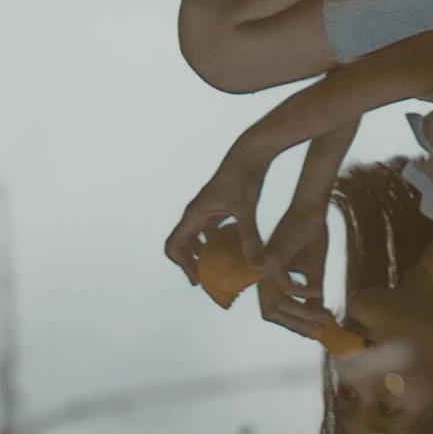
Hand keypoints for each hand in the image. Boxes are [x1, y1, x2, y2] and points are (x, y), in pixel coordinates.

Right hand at [164, 130, 271, 283]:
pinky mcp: (221, 206)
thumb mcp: (246, 210)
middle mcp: (197, 213)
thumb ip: (250, 238)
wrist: (252, 152)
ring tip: (223, 270)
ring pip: (199, 238)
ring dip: (206, 255)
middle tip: (210, 282)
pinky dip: (221, 244)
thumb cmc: (244, 176)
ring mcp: (208, 209)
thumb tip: (258, 267)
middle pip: (184, 245)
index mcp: (194, 214)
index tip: (199, 278)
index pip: (174, 246)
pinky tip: (239, 251)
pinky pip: (213, 231)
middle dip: (193, 264)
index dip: (181, 264)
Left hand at [258, 200, 332, 339]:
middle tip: (319, 328)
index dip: (290, 324)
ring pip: (279, 303)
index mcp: (268, 278)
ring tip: (324, 314)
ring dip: (303, 312)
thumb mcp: (315, 273)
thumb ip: (313, 296)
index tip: (311, 332)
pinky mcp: (274, 257)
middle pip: (272, 313)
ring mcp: (266, 266)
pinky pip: (285, 286)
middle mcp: (262, 275)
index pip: (271, 312)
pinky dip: (303, 293)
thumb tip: (319, 321)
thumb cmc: (311, 238)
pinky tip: (318, 291)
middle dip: (296, 324)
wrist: (310, 209)